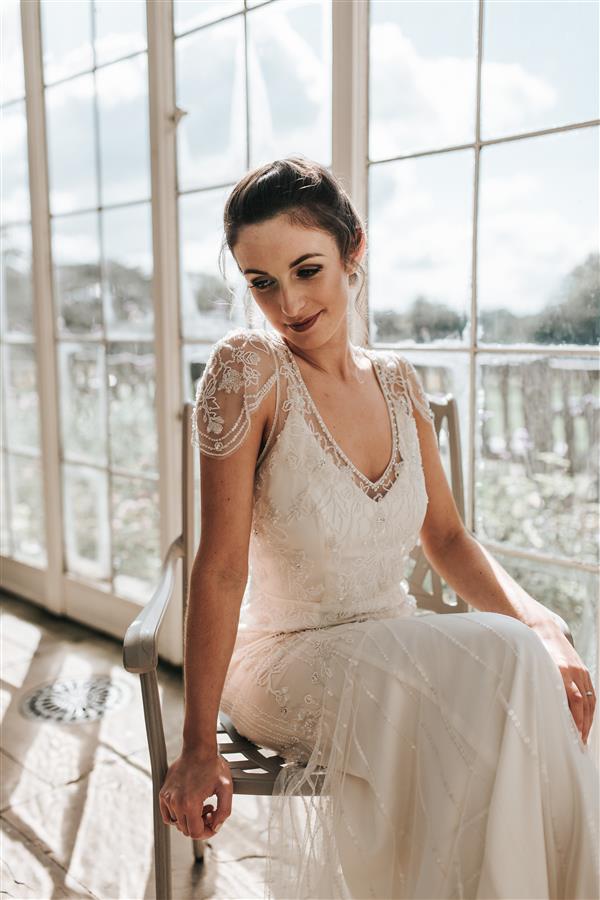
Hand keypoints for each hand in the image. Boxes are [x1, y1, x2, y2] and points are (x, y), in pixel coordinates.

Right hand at [159, 748, 232, 838]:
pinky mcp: (164, 793)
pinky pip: (168, 815)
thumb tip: (216, 827)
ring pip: (177, 823)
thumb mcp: (226, 788)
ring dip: (190, 819)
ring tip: (202, 805)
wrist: (198, 748)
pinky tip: (189, 804)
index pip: (196, 833)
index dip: (207, 832)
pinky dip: (178, 815)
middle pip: (186, 830)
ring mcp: (168, 798)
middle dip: (200, 825)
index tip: (213, 823)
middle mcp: (176, 802)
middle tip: (210, 810)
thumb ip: (224, 812)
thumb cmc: (212, 765)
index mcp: (190, 803)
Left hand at [531, 619, 595, 744]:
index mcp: (560, 671)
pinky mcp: (584, 671)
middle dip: (583, 725)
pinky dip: (589, 709)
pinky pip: (591, 694)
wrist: (542, 629)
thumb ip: (537, 687)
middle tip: (579, 744)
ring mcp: (581, 671)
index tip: (571, 737)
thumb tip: (536, 712)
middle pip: (584, 703)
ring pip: (590, 700)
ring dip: (588, 720)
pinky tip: (585, 721)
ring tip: (583, 738)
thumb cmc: (531, 652)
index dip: (574, 719)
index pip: (573, 699)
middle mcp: (573, 671)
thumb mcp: (533, 669)